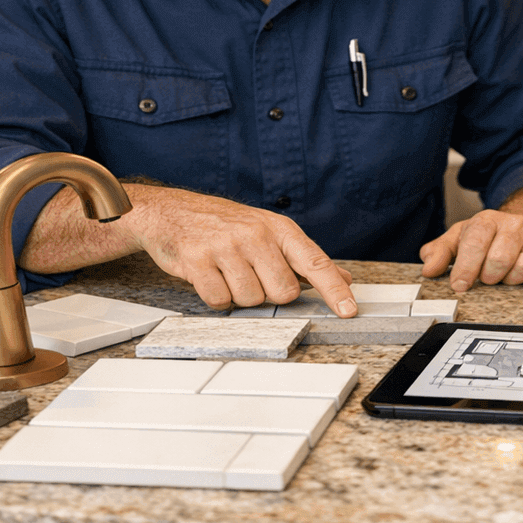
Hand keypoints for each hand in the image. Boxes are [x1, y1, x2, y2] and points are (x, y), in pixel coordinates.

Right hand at [133, 189, 356, 314]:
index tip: (349, 309)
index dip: (334, 290)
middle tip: (252, 275)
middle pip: (283, 292)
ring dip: (240, 295)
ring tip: (228, 272)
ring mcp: (227, 247)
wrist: (172, 212)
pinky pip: (220, 301)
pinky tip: (211, 277)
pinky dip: (216, 297)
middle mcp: (256, 235)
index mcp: (279, 229)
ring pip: (251, 299)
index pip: (315, 262)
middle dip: (269, 293)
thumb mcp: (269, 231)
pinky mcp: (199, 261)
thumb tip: (343, 278)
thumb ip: (304, 258)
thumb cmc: (225, 224)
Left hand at [420, 209, 522, 291]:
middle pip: (499, 258)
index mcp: (488, 220)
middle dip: (489, 277)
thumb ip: (441, 252)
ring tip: (507, 277)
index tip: (459, 285)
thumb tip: (428, 268)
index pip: (475, 242)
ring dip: (512, 280)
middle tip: (488, 279)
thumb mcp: (462, 239)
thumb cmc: (491, 238)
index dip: (465, 266)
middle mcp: (515, 224)